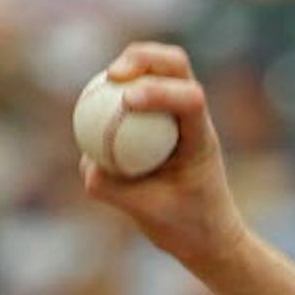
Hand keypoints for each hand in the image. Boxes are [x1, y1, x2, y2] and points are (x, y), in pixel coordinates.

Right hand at [79, 43, 248, 275]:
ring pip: (157, 69)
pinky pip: (132, 92)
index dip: (159, 91)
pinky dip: (112, 90)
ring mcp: (175, 116)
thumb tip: (87, 161)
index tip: (126, 101)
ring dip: (130, 64)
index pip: (191, 99)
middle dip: (144, 58)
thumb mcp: (147, 214)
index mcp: (201, 138)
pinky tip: (91, 102)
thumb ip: (114, 188)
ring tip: (103, 80)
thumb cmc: (186, 227)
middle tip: (113, 74)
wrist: (207, 236)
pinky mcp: (156, 121)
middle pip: (175, 65)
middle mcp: (192, 119)